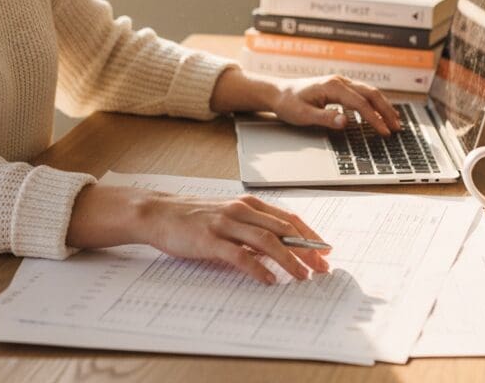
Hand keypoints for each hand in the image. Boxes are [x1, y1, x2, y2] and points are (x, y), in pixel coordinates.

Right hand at [142, 192, 331, 283]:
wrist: (158, 213)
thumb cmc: (192, 217)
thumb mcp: (227, 217)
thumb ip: (250, 229)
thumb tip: (276, 248)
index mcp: (247, 204)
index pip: (288, 218)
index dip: (310, 234)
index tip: (325, 250)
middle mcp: (240, 211)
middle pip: (283, 229)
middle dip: (306, 249)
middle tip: (321, 267)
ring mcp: (225, 224)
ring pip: (267, 240)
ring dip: (288, 259)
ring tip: (302, 276)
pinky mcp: (209, 240)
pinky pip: (239, 255)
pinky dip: (257, 268)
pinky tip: (268, 280)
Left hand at [271, 75, 402, 136]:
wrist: (278, 92)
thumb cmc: (289, 103)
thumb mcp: (303, 115)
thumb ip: (325, 118)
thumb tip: (345, 122)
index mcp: (333, 86)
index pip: (360, 103)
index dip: (375, 118)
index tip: (385, 132)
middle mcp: (340, 81)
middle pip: (370, 94)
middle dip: (386, 110)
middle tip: (397, 127)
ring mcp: (341, 82)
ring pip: (369, 92)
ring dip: (383, 106)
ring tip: (395, 121)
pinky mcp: (340, 87)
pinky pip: (362, 93)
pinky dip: (374, 103)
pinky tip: (380, 112)